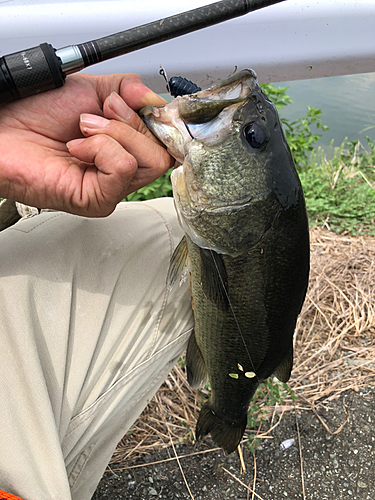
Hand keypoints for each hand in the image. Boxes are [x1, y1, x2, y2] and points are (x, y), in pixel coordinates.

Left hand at [0, 73, 171, 216]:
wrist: (2, 128)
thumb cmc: (33, 113)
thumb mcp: (91, 89)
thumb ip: (128, 89)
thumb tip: (154, 99)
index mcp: (125, 146)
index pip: (167, 141)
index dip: (162, 120)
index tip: (144, 103)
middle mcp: (121, 170)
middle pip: (163, 152)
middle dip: (131, 124)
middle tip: (97, 118)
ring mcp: (112, 188)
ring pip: (150, 160)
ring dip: (113, 134)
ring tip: (83, 131)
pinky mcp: (98, 200)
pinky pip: (122, 167)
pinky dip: (100, 148)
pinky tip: (77, 147)